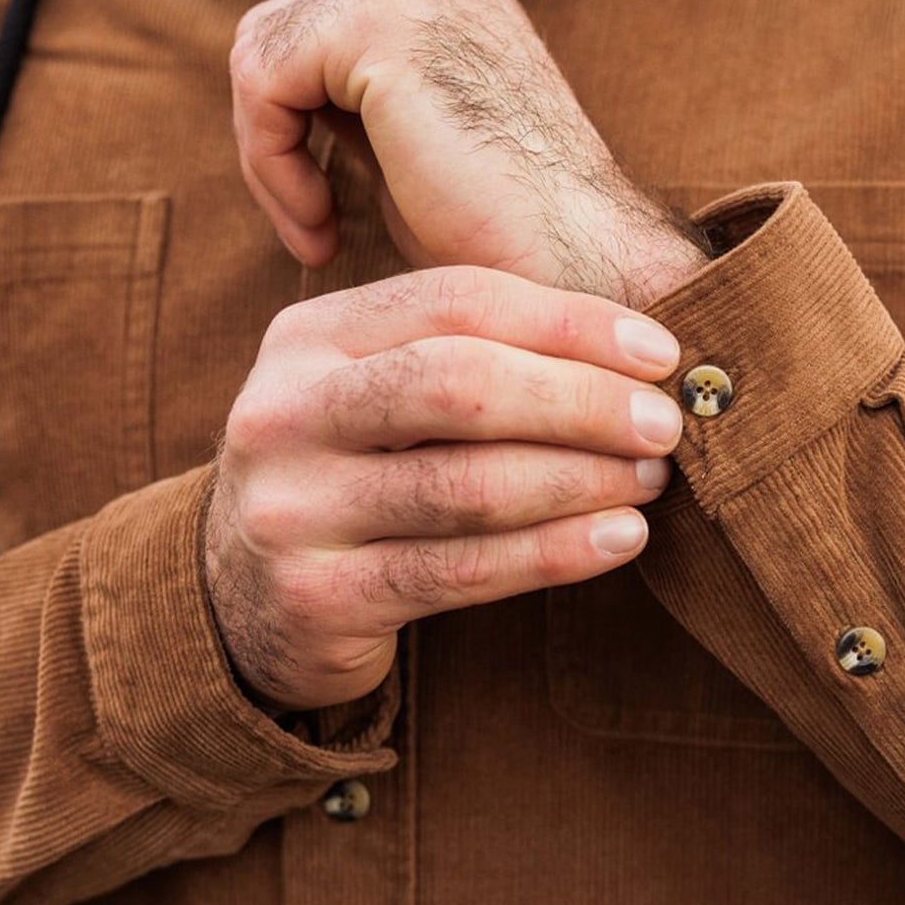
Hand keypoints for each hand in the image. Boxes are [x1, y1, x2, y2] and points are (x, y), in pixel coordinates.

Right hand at [204, 263, 683, 712]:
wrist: (241, 604)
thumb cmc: (355, 479)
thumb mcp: (376, 397)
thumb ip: (470, 359)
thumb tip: (639, 351)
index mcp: (308, 338)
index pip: (455, 301)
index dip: (568, 321)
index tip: (659, 352)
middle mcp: (283, 412)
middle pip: (458, 383)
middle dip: (580, 400)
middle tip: (662, 424)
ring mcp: (291, 509)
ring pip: (465, 485)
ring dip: (579, 480)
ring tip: (648, 482)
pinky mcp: (316, 597)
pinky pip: (460, 571)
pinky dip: (554, 553)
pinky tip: (617, 539)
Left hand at [229, 0, 709, 308]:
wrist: (575, 265)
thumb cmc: (503, 235)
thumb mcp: (411, 140)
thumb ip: (352, 95)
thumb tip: (269, 86)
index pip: (312, 26)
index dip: (293, 128)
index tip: (324, 220)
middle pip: (276, 30)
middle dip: (275, 139)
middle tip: (315, 231)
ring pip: (259, 54)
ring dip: (270, 161)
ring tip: (322, 234)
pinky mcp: (381, 20)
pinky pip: (261, 82)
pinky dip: (270, 164)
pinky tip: (323, 226)